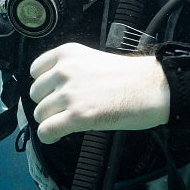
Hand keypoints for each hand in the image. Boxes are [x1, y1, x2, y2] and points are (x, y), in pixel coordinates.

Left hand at [28, 43, 169, 142]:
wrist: (153, 88)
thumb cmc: (131, 76)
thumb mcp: (92, 59)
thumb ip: (70, 69)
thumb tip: (52, 88)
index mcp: (68, 54)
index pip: (35, 70)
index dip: (44, 85)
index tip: (52, 92)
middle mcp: (65, 71)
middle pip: (36, 94)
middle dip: (48, 103)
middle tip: (65, 109)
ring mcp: (70, 94)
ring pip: (40, 114)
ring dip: (51, 120)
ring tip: (68, 121)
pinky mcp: (78, 116)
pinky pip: (47, 130)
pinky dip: (49, 135)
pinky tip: (56, 135)